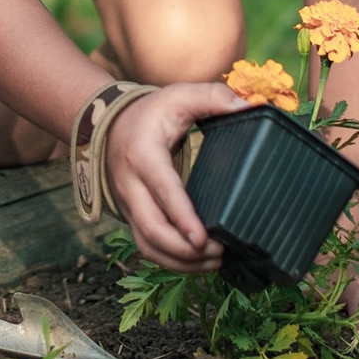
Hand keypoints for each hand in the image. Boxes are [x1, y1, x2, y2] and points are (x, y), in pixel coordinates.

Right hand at [110, 81, 245, 271]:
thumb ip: (212, 97)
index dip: (182, 218)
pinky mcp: (133, 218)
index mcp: (144, 156)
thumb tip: (249, 106)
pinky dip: (172, 261)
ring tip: (215, 261)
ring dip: (180, 262)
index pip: (163, 192)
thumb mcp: (177, 96)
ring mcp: (129, 206)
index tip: (203, 239)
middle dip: (185, 250)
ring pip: (148, 246)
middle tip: (220, 251)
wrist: (109, 126)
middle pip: (153, 229)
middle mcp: (131, 186)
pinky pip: (148, 248)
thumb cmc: (150, 113)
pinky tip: (198, 262)